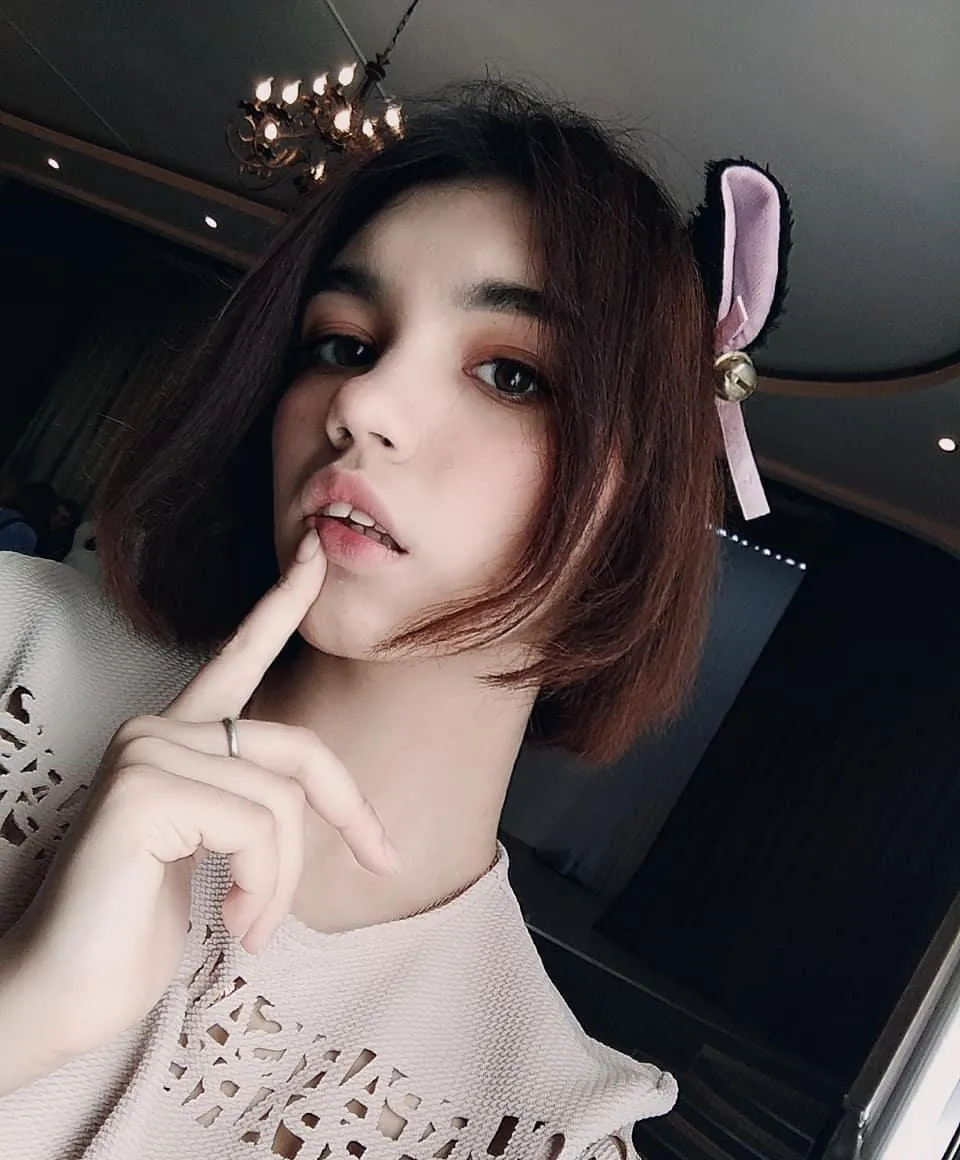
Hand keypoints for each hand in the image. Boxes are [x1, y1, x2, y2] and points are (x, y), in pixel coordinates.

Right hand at [0, 528, 400, 1067]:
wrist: (62, 994)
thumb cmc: (133, 931)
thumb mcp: (213, 853)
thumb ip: (251, 804)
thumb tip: (322, 802)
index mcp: (177, 737)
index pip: (238, 657)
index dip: (281, 605)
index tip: (315, 555)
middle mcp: (157, 729)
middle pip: (299, 750)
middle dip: (349, 811)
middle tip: (378, 860)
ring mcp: (146, 753)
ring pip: (281, 801)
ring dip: (284, 880)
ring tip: (252, 923)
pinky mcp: (144, 792)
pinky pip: (257, 827)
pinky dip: (264, 885)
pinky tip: (232, 918)